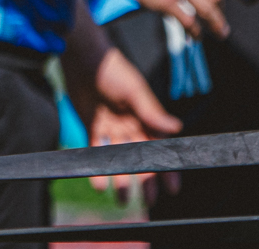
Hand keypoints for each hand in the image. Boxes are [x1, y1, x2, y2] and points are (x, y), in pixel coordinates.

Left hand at [61, 44, 182, 206]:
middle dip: (145, 180)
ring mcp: (112, 125)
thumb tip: (176, 128)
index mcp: (147, 116)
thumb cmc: (113, 69)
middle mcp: (132, 124)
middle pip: (140, 157)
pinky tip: (98, 184)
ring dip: (120, 178)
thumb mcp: (135, 90)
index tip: (172, 188)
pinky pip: (97, 150)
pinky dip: (97, 166)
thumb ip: (152, 112)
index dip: (167, 168)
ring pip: (119, 158)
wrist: (82, 56)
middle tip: (147, 202)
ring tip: (121, 199)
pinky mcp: (92, 124)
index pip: (161, 147)